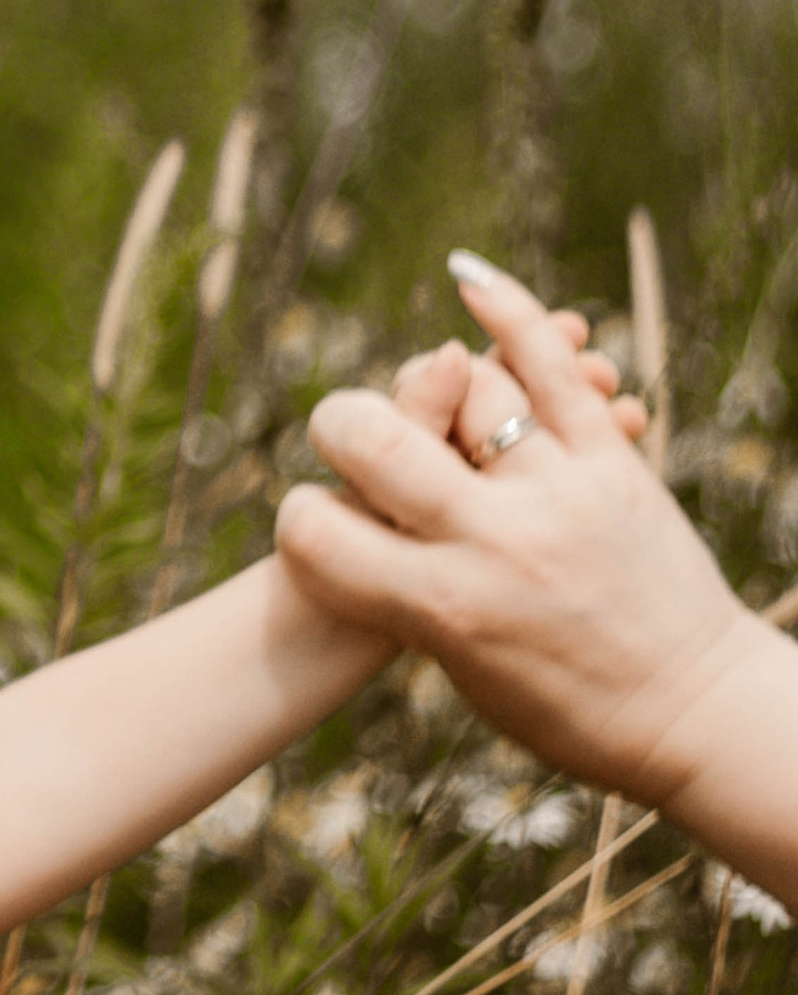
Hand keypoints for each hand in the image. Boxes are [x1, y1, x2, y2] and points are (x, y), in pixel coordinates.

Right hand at [275, 257, 755, 815]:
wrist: (696, 711)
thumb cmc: (568, 711)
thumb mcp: (463, 673)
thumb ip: (404, 595)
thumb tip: (352, 520)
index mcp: (442, 610)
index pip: (317, 536)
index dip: (298, 520)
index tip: (314, 520)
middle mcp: (495, 544)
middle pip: (375, 442)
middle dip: (338, 426)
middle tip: (341, 433)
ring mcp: (558, 496)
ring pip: (465, 392)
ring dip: (429, 387)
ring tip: (420, 392)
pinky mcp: (612, 465)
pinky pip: (554, 370)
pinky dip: (512, 316)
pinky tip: (467, 283)